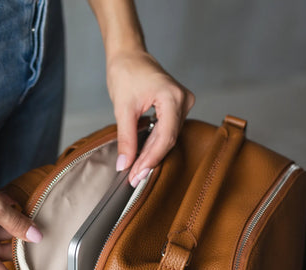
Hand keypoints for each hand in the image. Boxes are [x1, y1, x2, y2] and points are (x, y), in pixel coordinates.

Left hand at [107, 49, 194, 185]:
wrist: (129, 55)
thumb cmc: (126, 73)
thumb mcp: (122, 109)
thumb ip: (125, 139)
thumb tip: (124, 164)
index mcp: (172, 97)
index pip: (165, 137)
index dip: (150, 159)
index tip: (136, 175)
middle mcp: (183, 100)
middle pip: (168, 139)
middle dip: (150, 160)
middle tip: (134, 178)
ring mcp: (183, 103)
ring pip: (169, 137)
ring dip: (152, 153)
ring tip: (136, 170)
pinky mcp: (177, 106)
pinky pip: (168, 130)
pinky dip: (154, 143)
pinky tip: (143, 155)